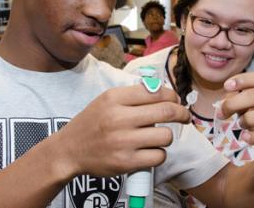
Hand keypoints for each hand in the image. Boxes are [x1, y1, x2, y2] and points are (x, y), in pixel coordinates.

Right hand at [55, 85, 190, 176]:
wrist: (69, 150)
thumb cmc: (92, 123)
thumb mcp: (106, 100)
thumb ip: (133, 95)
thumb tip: (165, 92)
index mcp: (114, 98)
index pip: (157, 91)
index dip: (173, 96)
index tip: (177, 101)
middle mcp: (119, 118)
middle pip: (166, 111)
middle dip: (182, 114)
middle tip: (184, 117)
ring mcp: (123, 142)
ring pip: (165, 136)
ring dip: (166, 136)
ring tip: (157, 137)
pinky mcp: (126, 162)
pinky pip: (159, 156)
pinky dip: (159, 154)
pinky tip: (149, 151)